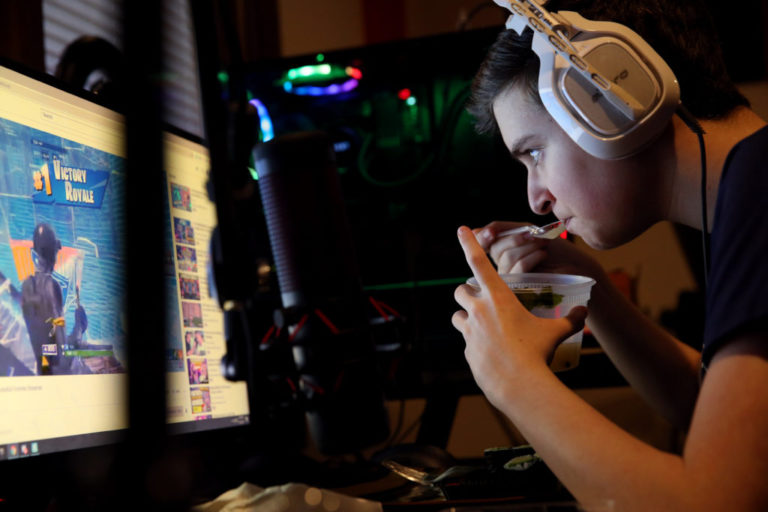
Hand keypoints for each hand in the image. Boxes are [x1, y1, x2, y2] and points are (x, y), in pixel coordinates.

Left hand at [452, 226, 587, 405]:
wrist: (519, 385)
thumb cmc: (537, 353)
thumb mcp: (556, 333)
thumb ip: (571, 319)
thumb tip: (584, 311)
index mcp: (499, 298)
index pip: (479, 262)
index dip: (468, 243)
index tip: (461, 228)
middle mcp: (479, 310)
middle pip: (460, 290)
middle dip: (468, 293)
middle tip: (482, 301)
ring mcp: (470, 330)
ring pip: (457, 316)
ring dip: (466, 317)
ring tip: (482, 327)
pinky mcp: (466, 350)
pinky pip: (466, 341)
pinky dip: (474, 343)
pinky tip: (490, 353)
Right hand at [473, 220, 604, 279]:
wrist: (578, 268)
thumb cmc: (556, 250)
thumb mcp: (529, 232)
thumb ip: (504, 229)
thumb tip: (475, 232)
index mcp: (502, 253)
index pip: (482, 244)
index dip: (483, 237)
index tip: (491, 233)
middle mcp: (502, 269)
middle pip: (495, 249)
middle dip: (515, 237)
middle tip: (534, 235)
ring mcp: (510, 282)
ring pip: (506, 258)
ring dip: (527, 246)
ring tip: (543, 244)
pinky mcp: (521, 290)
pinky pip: (517, 269)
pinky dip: (531, 257)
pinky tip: (542, 254)